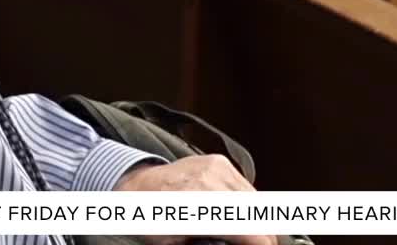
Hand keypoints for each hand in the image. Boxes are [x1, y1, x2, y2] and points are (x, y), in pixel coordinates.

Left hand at [114, 155, 274, 244]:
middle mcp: (209, 180)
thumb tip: (233, 242)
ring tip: (251, 233)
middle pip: (255, 212)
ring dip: (256, 217)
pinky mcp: (218, 160)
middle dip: (262, 233)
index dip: (262, 242)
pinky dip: (247, 201)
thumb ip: (208, 243)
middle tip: (260, 243)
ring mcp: (215, 166)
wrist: (134, 186)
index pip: (247, 227)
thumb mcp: (175, 243)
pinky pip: (245, 185)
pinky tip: (239, 214)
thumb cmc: (149, 219)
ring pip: (254, 198)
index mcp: (196, 204)